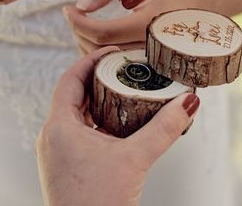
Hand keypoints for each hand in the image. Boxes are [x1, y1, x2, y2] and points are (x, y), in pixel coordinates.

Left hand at [36, 47, 199, 205]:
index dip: (91, 59)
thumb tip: (188, 102)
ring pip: (76, 115)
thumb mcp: (135, 159)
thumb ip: (163, 129)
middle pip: (74, 95)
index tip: (114, 51)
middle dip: (99, 79)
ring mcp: (56, 155)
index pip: (70, 78)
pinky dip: (98, 122)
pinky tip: (119, 125)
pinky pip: (79, 134)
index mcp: (59, 127)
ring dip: (99, 101)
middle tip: (124, 69)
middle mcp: (52, 138)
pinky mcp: (65, 169)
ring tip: (124, 92)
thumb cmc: (98, 205)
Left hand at [63, 0, 152, 54]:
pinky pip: (123, 62)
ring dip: (89, 44)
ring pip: (110, 61)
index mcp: (151, 23)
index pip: (102, 33)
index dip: (78, 22)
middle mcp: (156, 45)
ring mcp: (157, 56)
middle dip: (80, 33)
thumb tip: (80, 6)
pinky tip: (99, 35)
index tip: (67, 9)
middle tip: (73, 17)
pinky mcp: (156, 59)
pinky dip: (105, 51)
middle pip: (102, 50)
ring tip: (83, 25)